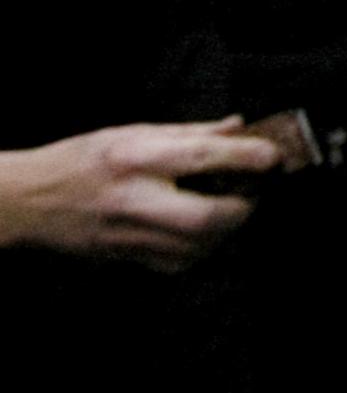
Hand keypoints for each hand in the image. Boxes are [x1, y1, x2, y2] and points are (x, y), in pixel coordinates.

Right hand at [0, 120, 290, 269]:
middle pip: (207, 218)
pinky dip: (201, 249)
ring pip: (197, 248)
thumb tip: (239, 128)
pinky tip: (202, 231)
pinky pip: (177, 264)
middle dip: (243, 209)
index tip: (273, 156)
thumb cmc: (82, 158)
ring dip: (226, 231)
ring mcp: (128, 235)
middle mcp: (135, 199)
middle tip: (253, 193)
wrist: (27, 201)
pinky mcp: (123, 258)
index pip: (205, 157)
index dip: (249, 157)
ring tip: (230, 209)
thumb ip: (190, 132)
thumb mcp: (133, 131)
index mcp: (138, 157)